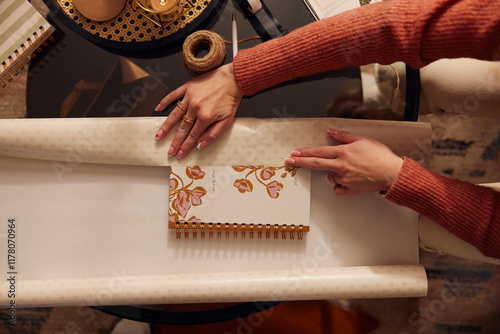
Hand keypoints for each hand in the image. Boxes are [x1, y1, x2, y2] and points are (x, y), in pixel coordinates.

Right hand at [155, 63, 243, 157]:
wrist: (233, 79)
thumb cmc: (231, 99)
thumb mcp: (227, 121)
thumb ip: (213, 134)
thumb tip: (200, 145)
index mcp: (206, 117)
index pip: (193, 136)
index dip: (185, 146)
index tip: (179, 154)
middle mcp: (196, 107)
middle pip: (182, 128)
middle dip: (175, 141)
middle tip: (169, 151)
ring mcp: (190, 97)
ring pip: (175, 114)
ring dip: (166, 126)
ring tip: (159, 135)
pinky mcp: (188, 87)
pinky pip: (173, 95)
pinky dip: (165, 102)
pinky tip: (158, 109)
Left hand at [285, 129, 402, 195]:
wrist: (392, 173)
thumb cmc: (380, 156)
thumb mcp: (363, 140)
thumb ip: (344, 136)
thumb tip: (331, 131)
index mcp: (343, 152)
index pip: (319, 152)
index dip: (305, 152)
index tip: (294, 153)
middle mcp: (341, 166)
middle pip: (316, 164)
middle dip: (300, 162)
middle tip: (289, 162)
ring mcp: (344, 179)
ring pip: (330, 177)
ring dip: (334, 173)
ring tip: (351, 170)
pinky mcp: (349, 190)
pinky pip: (338, 188)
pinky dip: (341, 185)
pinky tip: (350, 180)